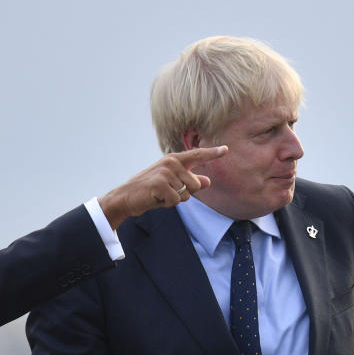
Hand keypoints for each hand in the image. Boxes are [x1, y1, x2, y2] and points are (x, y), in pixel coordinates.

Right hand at [98, 146, 227, 228]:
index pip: (197, 155)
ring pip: (186, 194)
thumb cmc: (151, 192)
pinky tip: (156, 199)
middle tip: (167, 193)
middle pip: (196, 184)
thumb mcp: (172, 186)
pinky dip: (167, 204)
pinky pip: (176, 200)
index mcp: (174, 160)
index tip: (226, 150)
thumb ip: (190, 183)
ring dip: (175, 200)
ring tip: (160, 195)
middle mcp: (171, 162)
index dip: (213, 153)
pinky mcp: (160, 184)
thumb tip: (208, 181)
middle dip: (185, 194)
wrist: (126, 197)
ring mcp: (165, 172)